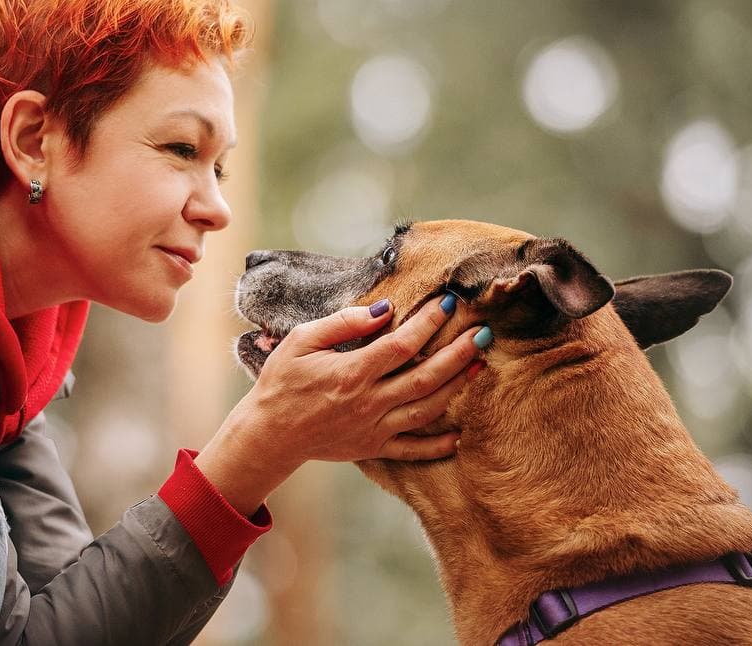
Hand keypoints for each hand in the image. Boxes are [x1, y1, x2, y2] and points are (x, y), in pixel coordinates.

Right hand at [196, 295, 485, 514]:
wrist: (269, 434)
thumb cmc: (282, 382)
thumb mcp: (301, 341)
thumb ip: (343, 323)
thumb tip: (384, 309)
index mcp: (351, 373)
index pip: (402, 344)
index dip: (429, 322)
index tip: (448, 302)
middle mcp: (369, 402)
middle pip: (426, 377)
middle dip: (458, 353)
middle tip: (483, 333)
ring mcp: (374, 429)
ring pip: (427, 409)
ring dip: (457, 387)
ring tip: (479, 365)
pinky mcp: (373, 448)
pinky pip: (413, 450)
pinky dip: (439, 444)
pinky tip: (459, 433)